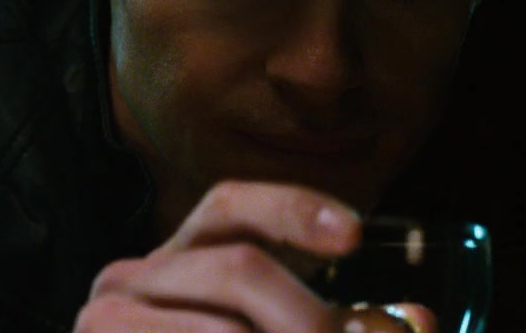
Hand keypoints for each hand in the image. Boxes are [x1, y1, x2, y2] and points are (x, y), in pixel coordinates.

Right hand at [73, 180, 435, 332]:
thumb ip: (342, 326)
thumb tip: (420, 322)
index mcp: (179, 261)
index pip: (229, 206)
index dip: (291, 209)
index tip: (355, 235)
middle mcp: (131, 279)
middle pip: (239, 267)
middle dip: (312, 316)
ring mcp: (105, 320)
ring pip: (226, 328)